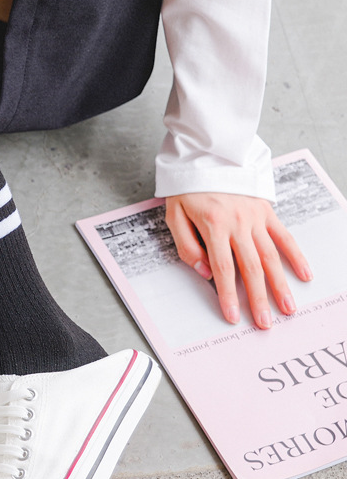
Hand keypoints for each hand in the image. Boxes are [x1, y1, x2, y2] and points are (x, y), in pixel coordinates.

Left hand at [165, 192, 312, 328]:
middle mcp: (238, 224)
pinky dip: (295, 256)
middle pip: (250, 268)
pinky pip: (284, 236)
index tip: (232, 317)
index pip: (222, 269)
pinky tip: (304, 275)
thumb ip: (187, 246)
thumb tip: (205, 273)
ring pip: (270, 256)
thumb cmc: (188, 188)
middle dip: (258, 299)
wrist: (208, 155)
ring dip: (280, 285)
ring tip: (287, 308)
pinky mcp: (266, 211)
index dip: (228, 295)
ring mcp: (255, 218)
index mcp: (214, 226)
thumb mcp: (175, 216)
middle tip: (264, 323)